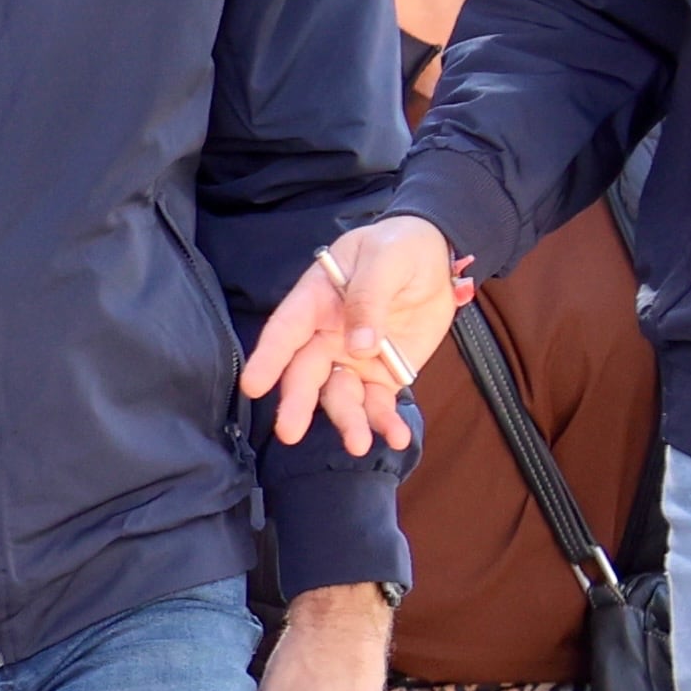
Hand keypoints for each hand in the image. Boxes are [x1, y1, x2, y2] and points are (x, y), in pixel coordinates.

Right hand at [238, 216, 457, 454]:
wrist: (437, 258)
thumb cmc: (400, 246)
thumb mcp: (385, 259)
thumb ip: (369, 298)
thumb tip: (361, 346)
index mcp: (317, 300)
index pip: (285, 331)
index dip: (268, 358)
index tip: (253, 387)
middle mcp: (327, 335)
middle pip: (305, 373)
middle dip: (298, 403)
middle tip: (290, 432)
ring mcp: (354, 358)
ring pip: (341, 396)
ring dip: (347, 421)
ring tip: (358, 444)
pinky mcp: (383, 374)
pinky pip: (378, 403)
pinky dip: (385, 422)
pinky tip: (396, 437)